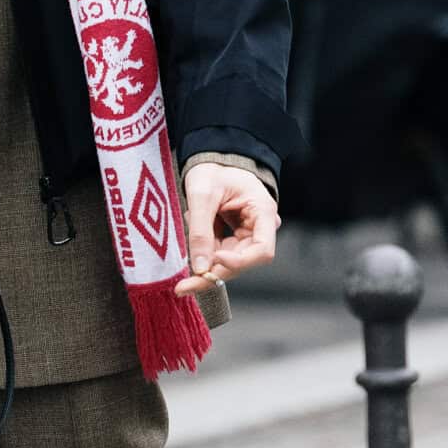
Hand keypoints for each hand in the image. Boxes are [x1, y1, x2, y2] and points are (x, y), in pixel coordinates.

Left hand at [175, 162, 279, 295]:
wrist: (212, 161)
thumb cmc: (212, 170)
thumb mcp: (202, 194)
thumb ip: (200, 231)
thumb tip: (201, 268)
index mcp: (263, 212)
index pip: (262, 250)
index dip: (239, 262)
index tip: (214, 260)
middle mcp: (261, 227)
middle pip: (243, 262)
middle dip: (213, 273)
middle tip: (184, 286)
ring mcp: (248, 234)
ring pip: (229, 263)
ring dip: (205, 259)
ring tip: (188, 221)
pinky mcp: (235, 238)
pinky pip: (220, 254)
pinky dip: (203, 249)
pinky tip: (192, 223)